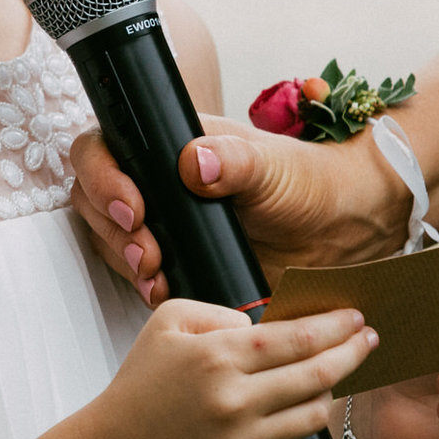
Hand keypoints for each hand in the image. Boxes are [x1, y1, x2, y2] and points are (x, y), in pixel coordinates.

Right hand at [69, 118, 409, 304]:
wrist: (342, 231)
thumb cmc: (310, 183)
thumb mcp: (274, 166)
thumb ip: (237, 160)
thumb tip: (195, 162)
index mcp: (172, 147)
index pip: (107, 148)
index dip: (103, 176)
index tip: (132, 207)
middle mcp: (159, 183)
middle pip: (96, 197)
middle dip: (111, 228)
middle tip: (146, 251)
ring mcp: (165, 224)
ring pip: (111, 237)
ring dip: (123, 257)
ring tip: (155, 274)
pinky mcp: (179, 262)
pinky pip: (140, 273)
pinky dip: (144, 284)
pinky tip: (164, 291)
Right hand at [82, 299, 374, 438]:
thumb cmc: (143, 383)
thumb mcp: (167, 323)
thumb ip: (220, 312)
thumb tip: (270, 325)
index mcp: (217, 357)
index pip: (298, 337)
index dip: (335, 326)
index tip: (356, 318)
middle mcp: (234, 402)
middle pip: (319, 375)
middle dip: (352, 353)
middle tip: (369, 341)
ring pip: (314, 415)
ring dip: (327, 393)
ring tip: (323, 380)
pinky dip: (298, 433)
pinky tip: (288, 419)